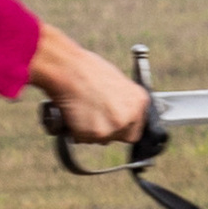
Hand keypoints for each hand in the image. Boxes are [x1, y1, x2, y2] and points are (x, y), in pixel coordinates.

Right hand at [28, 25, 150, 144]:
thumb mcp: (116, 82)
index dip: (123, 126)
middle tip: (94, 116)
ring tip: (82, 110)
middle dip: (108, 130)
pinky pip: (85, 139)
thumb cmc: (87, 70)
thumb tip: (119, 112)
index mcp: (139, 100)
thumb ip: (122, 101)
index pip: (137, 127)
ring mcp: (114, 127)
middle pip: (122, 136)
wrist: (68, 68)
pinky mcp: (96, 134)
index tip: (112, 122)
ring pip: (102, 139)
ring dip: (92, 131)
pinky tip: (74, 114)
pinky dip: (77, 131)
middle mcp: (131, 116)